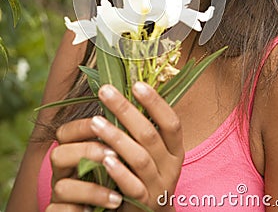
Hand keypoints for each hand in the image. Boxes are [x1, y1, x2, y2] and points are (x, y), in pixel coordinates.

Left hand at [47, 82, 183, 211]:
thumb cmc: (147, 174)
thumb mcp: (155, 152)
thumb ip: (145, 128)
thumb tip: (126, 90)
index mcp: (176, 149)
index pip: (171, 121)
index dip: (156, 102)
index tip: (136, 84)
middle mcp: (171, 166)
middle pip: (150, 135)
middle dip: (126, 111)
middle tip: (105, 91)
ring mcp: (159, 186)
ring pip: (140, 158)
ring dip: (117, 138)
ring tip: (95, 121)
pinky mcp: (144, 204)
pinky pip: (133, 187)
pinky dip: (119, 172)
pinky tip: (104, 159)